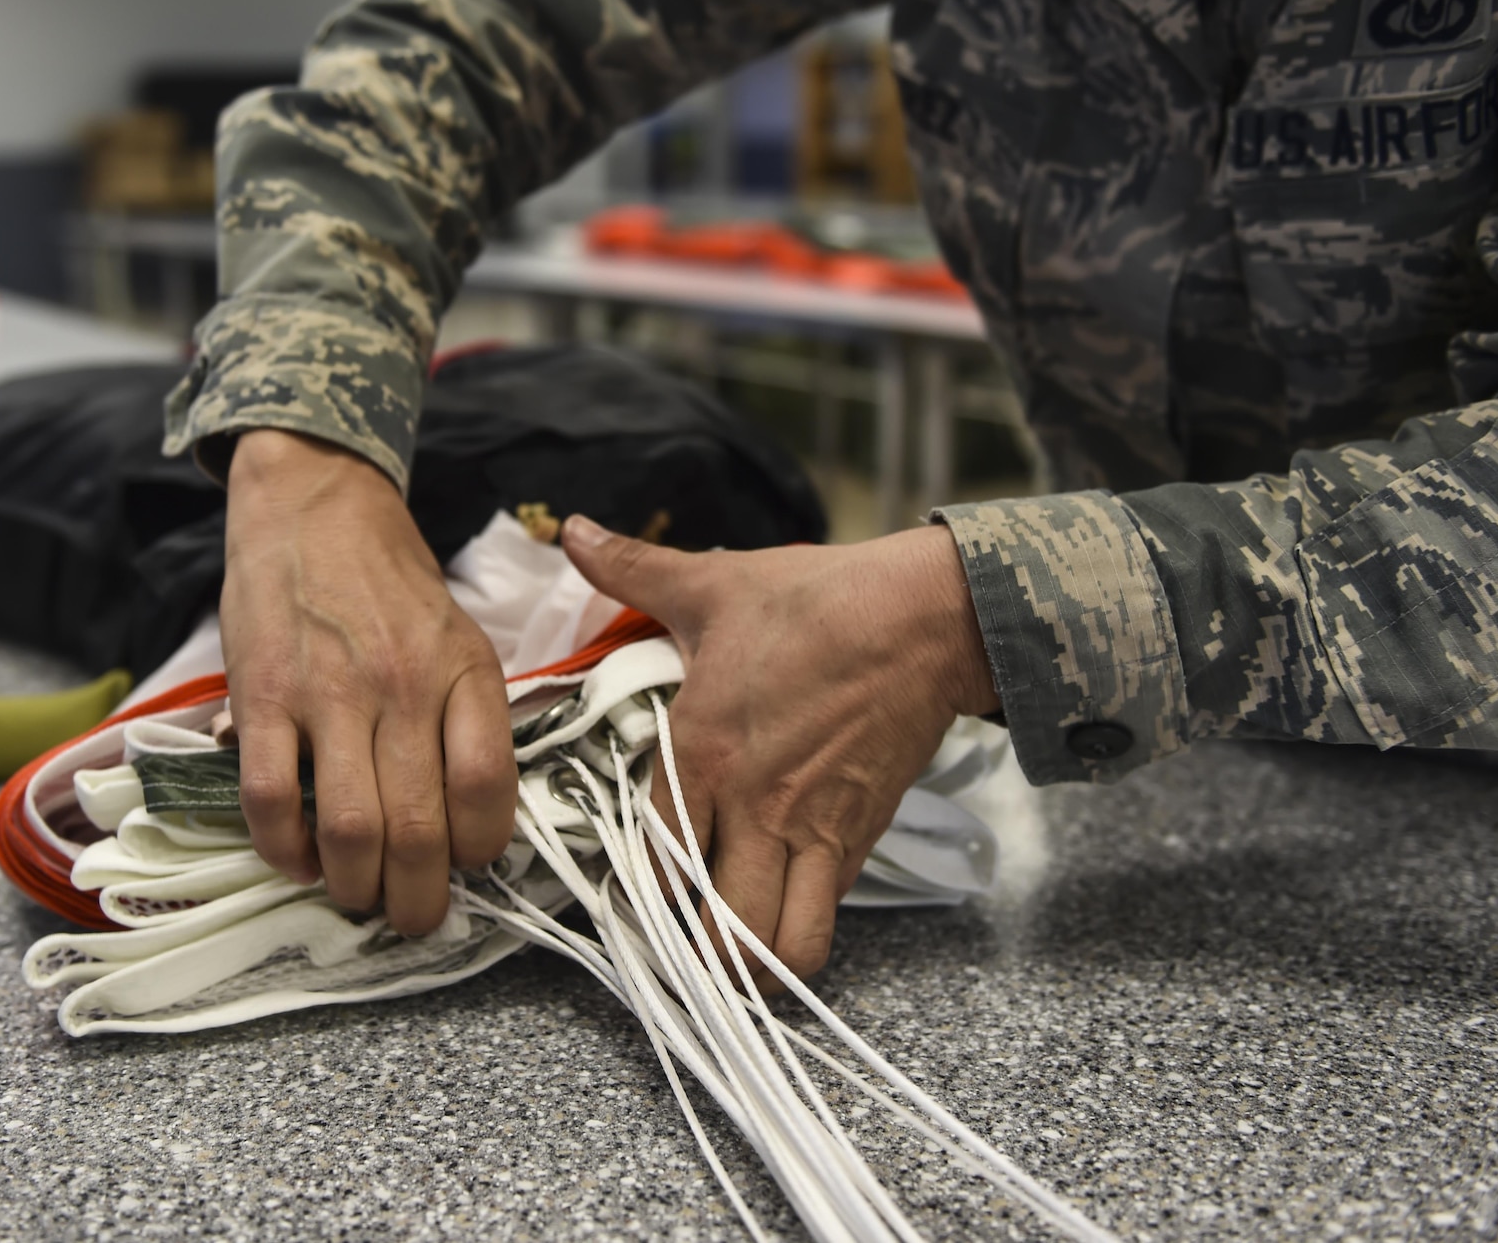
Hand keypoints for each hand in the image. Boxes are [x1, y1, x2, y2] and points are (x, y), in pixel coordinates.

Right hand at [221, 429, 517, 933]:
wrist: (315, 507)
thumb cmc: (394, 586)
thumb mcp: (460, 638)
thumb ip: (467, 717)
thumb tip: (472, 819)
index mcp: (464, 671)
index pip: (487, 787)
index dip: (481, 849)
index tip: (469, 868)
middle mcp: (403, 685)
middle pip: (420, 828)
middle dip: (418, 899)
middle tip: (413, 916)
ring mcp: (329, 693)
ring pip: (351, 829)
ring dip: (356, 888)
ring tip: (358, 898)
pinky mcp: (263, 697)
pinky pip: (272, 801)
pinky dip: (285, 850)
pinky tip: (299, 859)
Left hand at [560, 516, 995, 988]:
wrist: (928, 616)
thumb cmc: (819, 601)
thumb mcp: (714, 584)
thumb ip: (632, 570)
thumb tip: (569, 531)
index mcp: (705, 749)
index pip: (653, 859)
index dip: (635, 892)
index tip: (622, 895)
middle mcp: (755, 805)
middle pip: (719, 933)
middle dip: (690, 959)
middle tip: (671, 948)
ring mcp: (813, 830)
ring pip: (782, 949)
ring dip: (752, 966)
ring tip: (725, 955)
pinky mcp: (859, 839)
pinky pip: (826, 918)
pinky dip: (798, 936)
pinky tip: (773, 919)